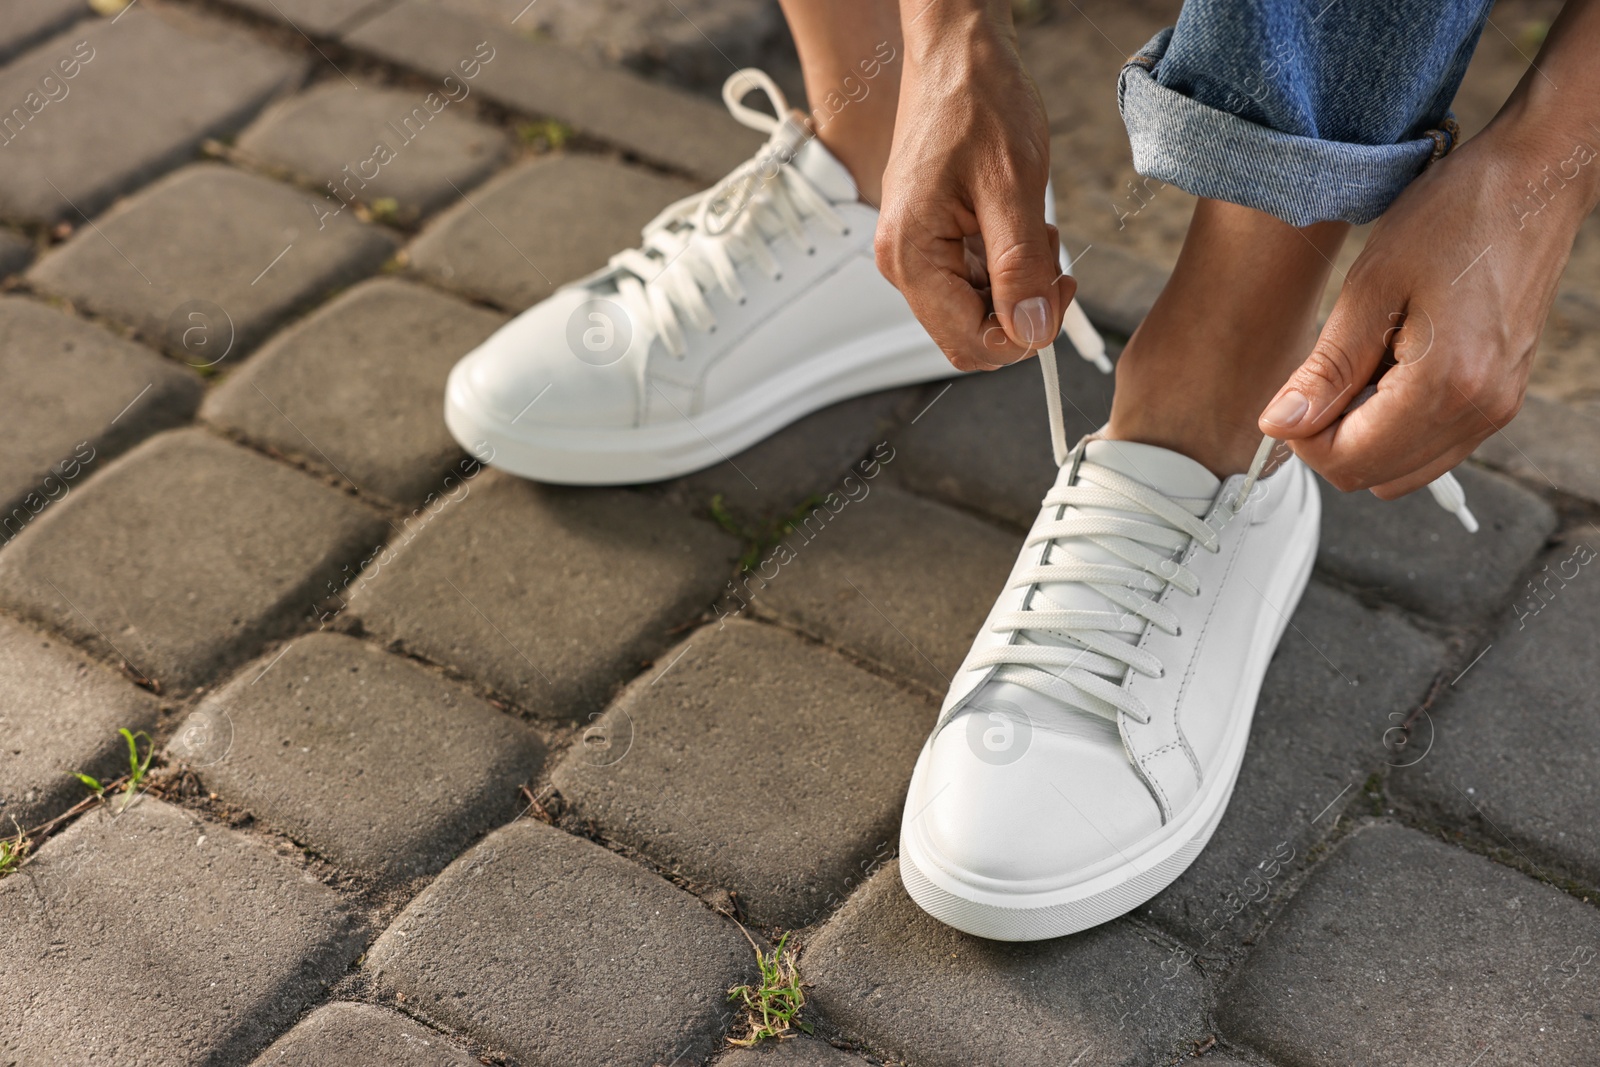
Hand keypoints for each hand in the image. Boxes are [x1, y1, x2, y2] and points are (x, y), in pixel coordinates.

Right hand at [874, 2, 1074, 371]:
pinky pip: (971, 280)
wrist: (957, 53)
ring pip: (974, 309)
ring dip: (1016, 285)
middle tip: (1053, 266)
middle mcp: (901, 261)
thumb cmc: (977, 101)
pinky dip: (1005, 265)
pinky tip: (1019, 225)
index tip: (1057, 296)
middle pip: (968, 334)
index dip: (1022, 336)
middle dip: (1020, 311)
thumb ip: (1020, 268)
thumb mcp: (1013, 187)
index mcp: (911, 253)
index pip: (968, 343)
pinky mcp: (928, 240)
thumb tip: (1029, 330)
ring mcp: (912, 251)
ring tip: (1034, 231)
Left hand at [1259, 0, 1599, 499]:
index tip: (1292, 397)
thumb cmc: (1454, 218)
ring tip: (1359, 369)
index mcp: (1446, 386)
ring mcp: (1497, 409)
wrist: (1532, 182)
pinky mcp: (1500, 398)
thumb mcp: (1369, 289)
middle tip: (1321, 381)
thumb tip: (1278, 424)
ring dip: (1364, 437)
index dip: (1304, 439)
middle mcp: (1480, 411)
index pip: (1349, 462)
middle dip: (1331, 442)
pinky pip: (1434, 446)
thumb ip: (1324, 370)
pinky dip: (1397, 427)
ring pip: (1404, 471)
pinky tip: (1388, 371)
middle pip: (1376, 477)